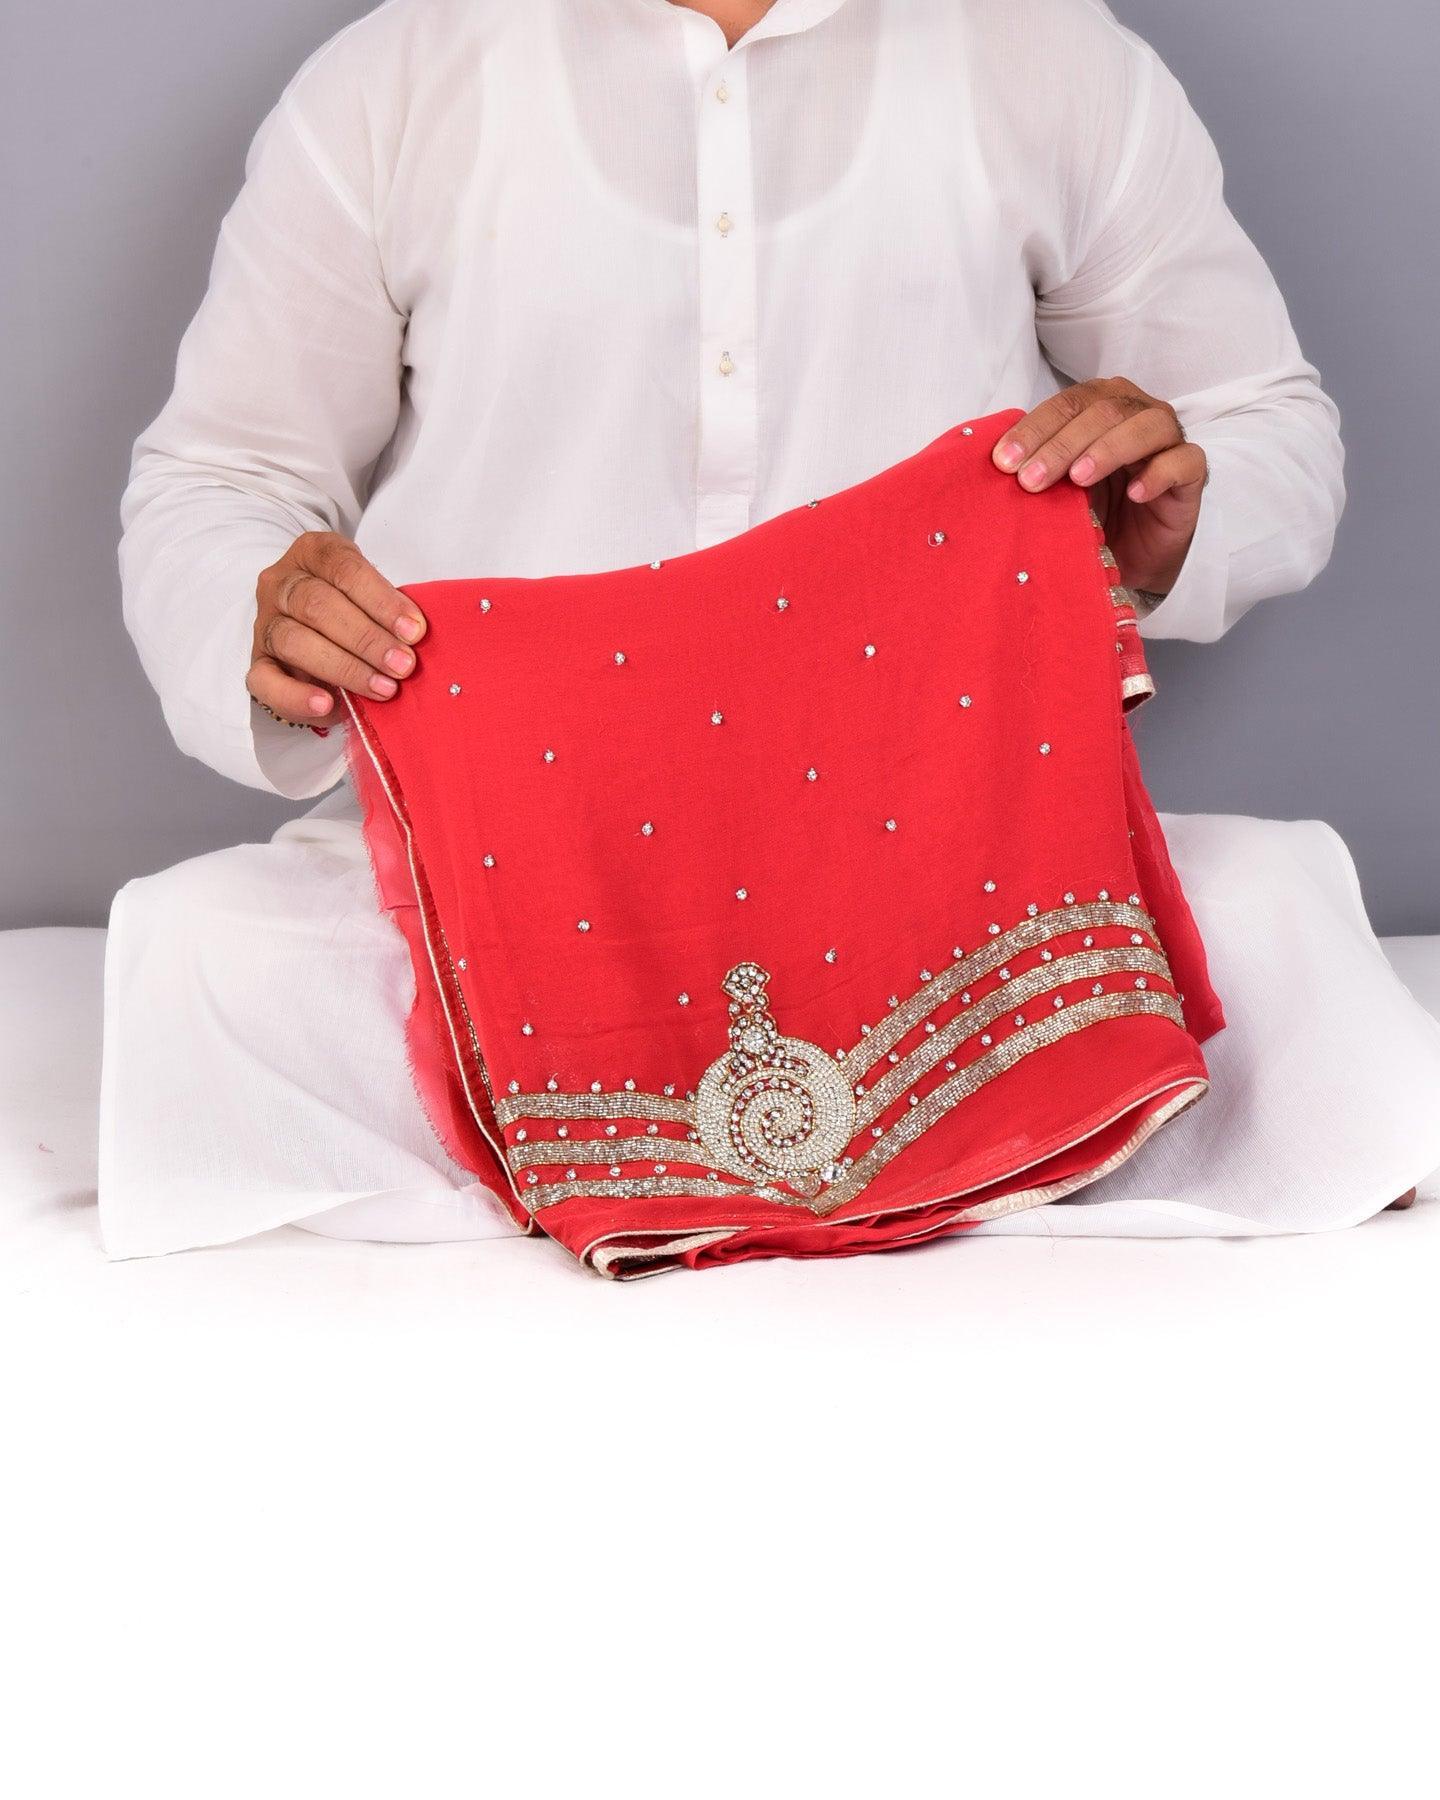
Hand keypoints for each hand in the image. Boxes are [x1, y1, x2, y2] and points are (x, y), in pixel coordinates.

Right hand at [247, 532, 426, 724]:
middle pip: (318, 605)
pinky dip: (295, 695)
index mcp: (313, 553)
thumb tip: (415, 640)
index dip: (381, 601)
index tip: (414, 631)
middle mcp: (281, 583)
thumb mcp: (370, 595)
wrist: (314, 626)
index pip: (344, 568)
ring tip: (383, 688)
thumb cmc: (354, 607)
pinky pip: (264, 680)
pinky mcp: (257, 661)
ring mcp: (265, 621)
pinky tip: (326, 705)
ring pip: (294, 640)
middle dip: (367, 639)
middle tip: (404, 666)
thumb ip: (386, 612)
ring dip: (345, 667)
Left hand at [990, 378, 1207, 593]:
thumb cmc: (1094, 512)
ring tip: (1078, 479)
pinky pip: (1182, 462)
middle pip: (1103, 411)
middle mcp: (1137, 412)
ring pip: (1146, 426)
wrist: (1133, 553)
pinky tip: (1134, 495)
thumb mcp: (1058, 489)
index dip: (1035, 428)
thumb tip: (994, 465)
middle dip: (1062, 443)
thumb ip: (1038, 467)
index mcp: (1102, 405)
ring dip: (1107, 450)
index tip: (1003, 461)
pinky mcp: (1192, 473)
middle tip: (1030, 479)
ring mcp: (1169, 440)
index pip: (1068, 403)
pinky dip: (1157, 475)